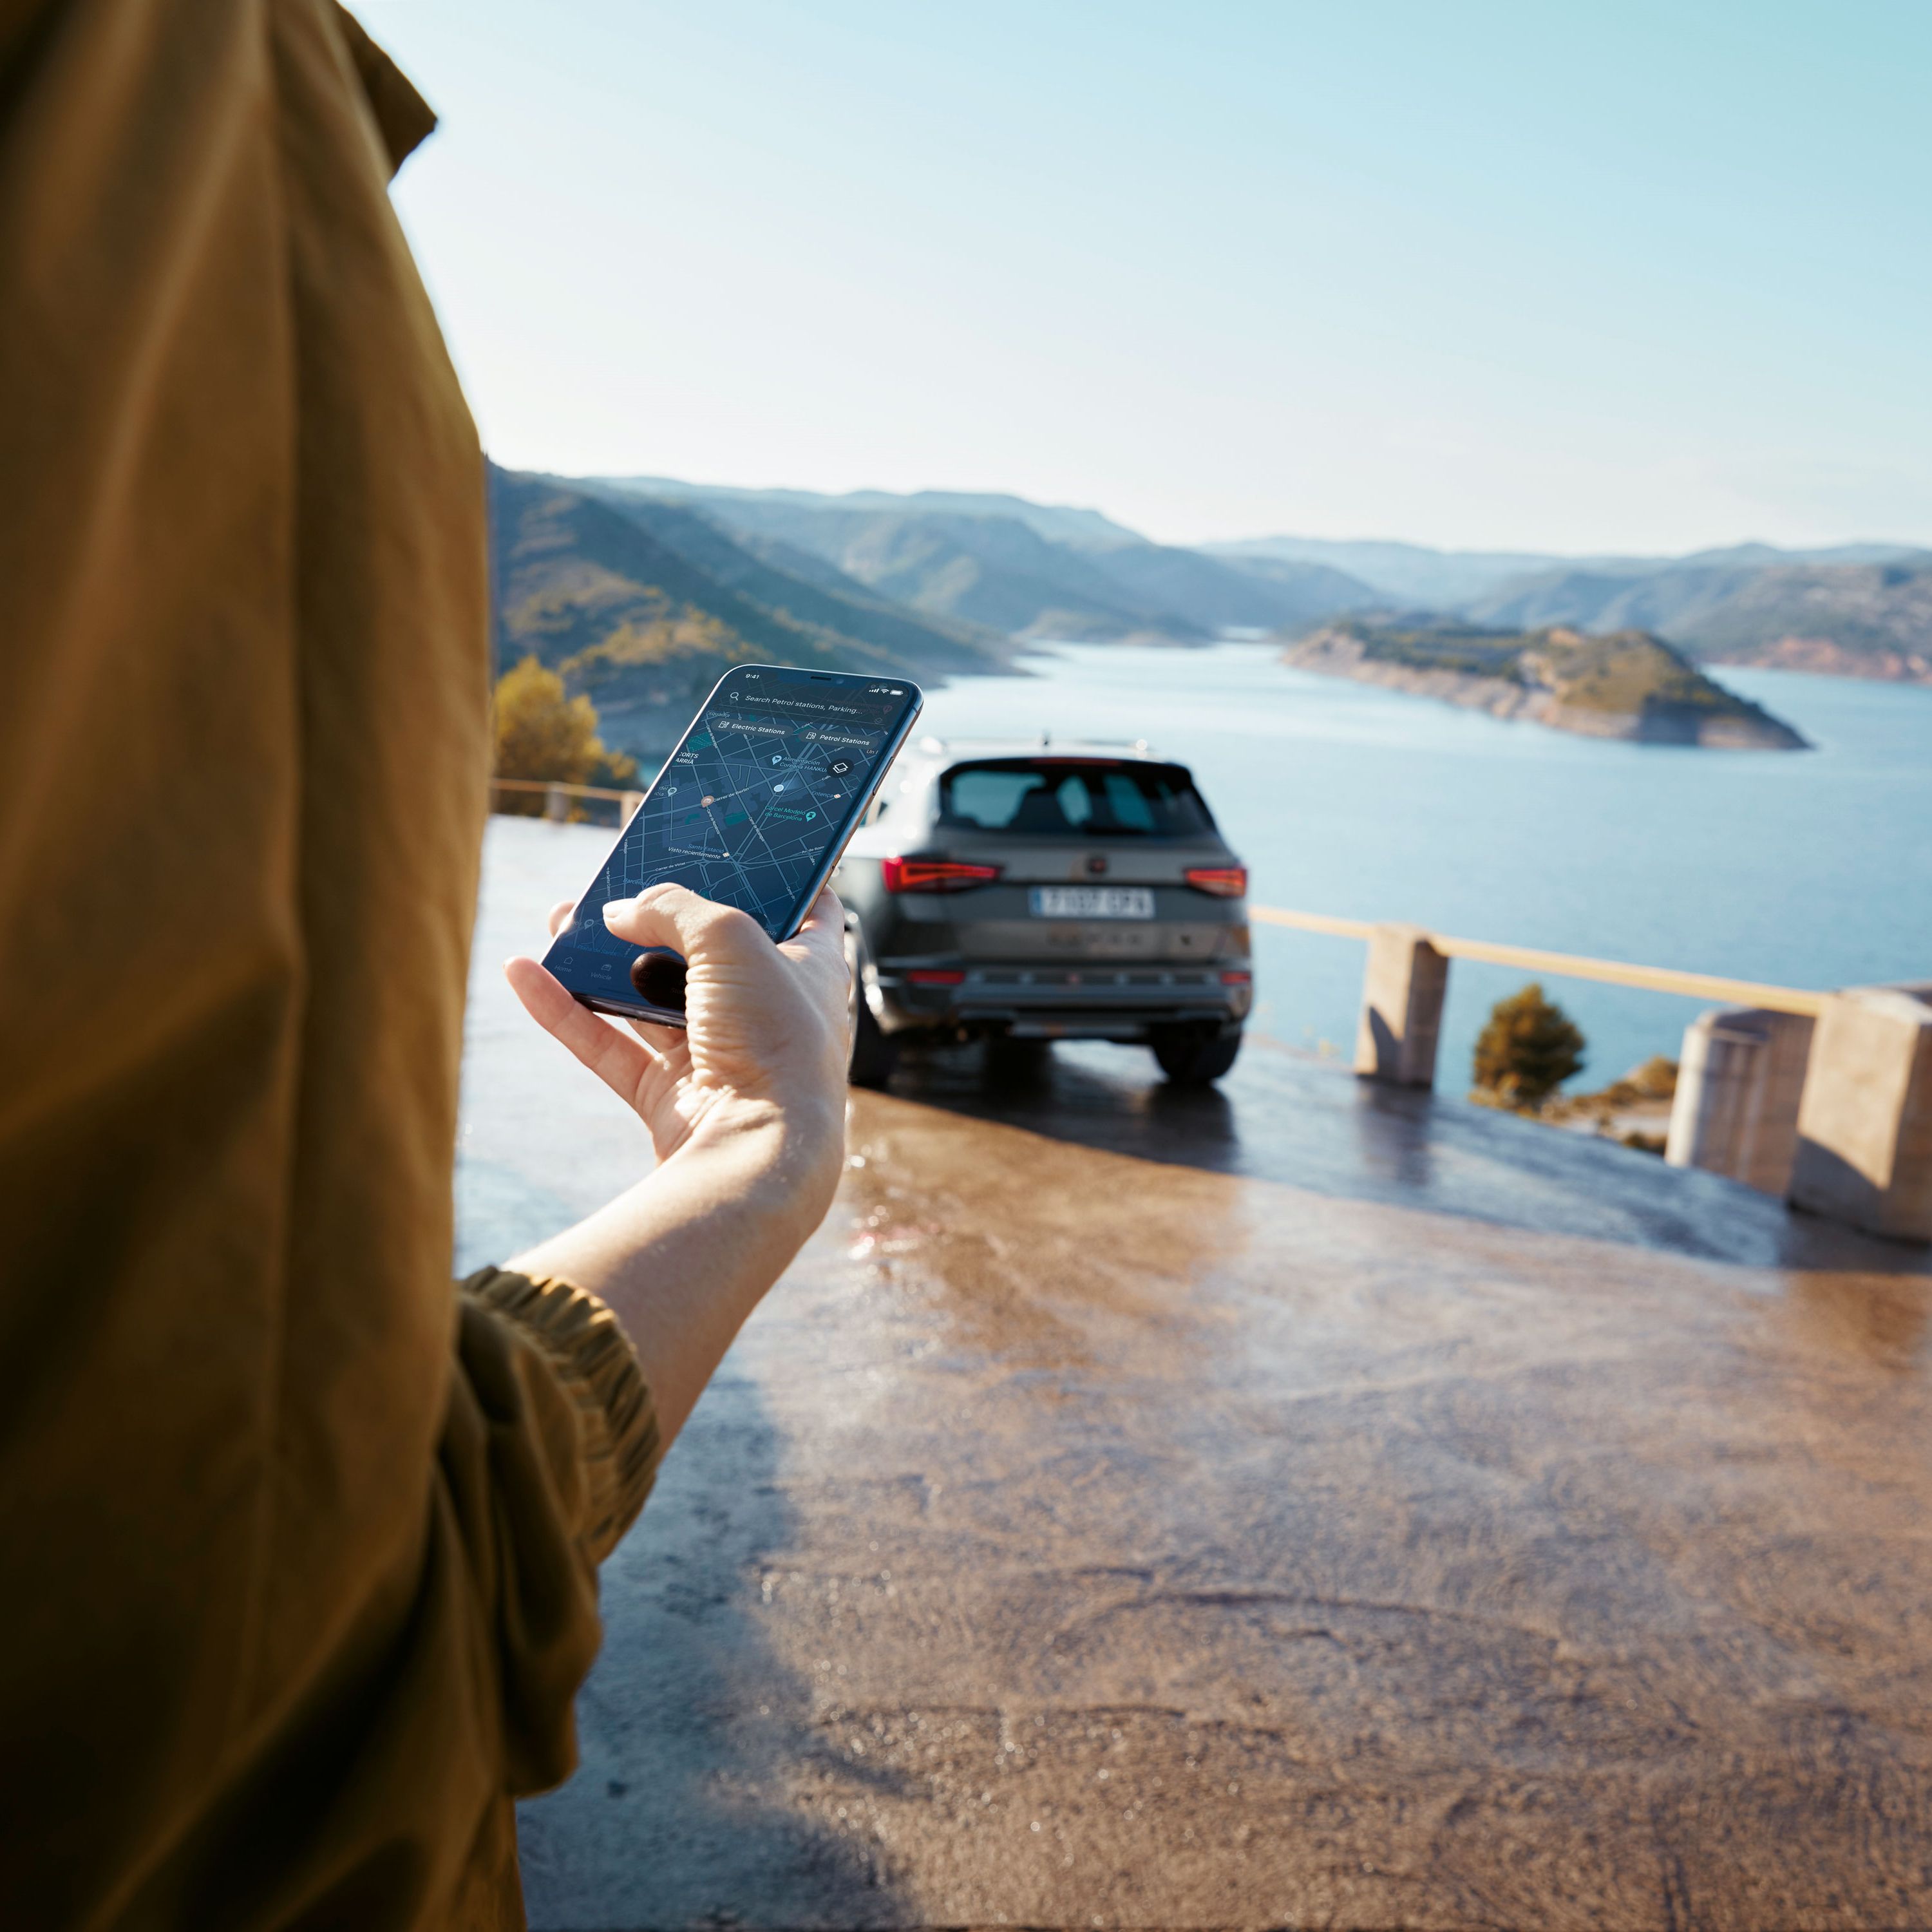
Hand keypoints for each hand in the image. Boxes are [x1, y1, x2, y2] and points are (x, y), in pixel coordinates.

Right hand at [504, 886, 849, 1170]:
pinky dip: (566, 1011)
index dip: (776, 876)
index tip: (736, 848)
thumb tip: (623, 911)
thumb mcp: (731, 937)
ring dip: (602, 959)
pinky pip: (609, 1046)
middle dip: (657, 918)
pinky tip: (524, 973)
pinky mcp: (671, 1096)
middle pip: (707, 952)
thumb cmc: (774, 1039)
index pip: (808, 910)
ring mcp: (717, 1057)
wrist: (755, 1151)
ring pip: (649, 997)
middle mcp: (768, 1012)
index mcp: (811, 971)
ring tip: (560, 918)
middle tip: (617, 886)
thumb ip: (674, 907)